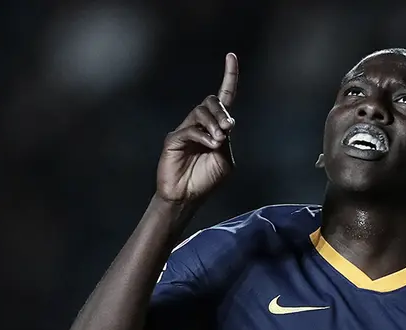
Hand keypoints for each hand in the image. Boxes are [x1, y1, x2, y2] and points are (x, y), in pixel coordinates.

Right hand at [156, 53, 238, 202]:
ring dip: (214, 124)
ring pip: (200, 112)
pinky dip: (203, 136)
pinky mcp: (174, 139)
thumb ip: (226, 142)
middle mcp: (200, 124)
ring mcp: (185, 130)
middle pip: (211, 101)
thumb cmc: (206, 180)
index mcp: (216, 127)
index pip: (224, 96)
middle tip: (228, 128)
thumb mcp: (225, 161)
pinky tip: (210, 145)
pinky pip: (190, 129)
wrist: (187, 197)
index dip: (229, 76)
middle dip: (222, 112)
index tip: (231, 56)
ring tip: (218, 140)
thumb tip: (225, 124)